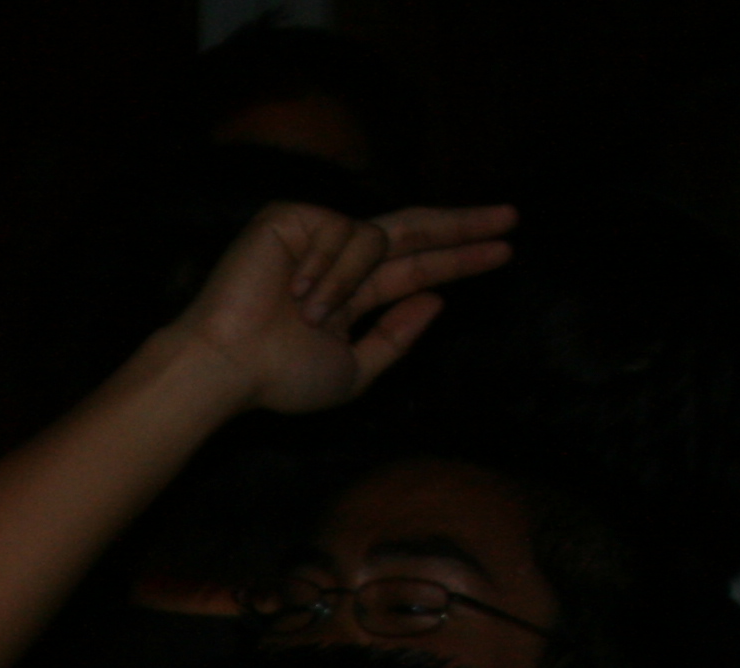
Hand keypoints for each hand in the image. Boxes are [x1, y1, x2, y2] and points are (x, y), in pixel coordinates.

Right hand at [168, 202, 516, 416]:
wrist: (228, 365)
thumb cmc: (277, 378)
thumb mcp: (353, 372)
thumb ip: (396, 338)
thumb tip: (438, 299)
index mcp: (352, 295)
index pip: (417, 269)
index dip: (460, 260)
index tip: (505, 251)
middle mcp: (338, 261)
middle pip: (415, 230)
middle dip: (463, 226)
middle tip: (510, 217)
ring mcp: (315, 236)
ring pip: (376, 238)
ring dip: (352, 281)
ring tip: (311, 313)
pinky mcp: (292, 217)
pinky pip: (342, 229)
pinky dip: (328, 265)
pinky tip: (295, 290)